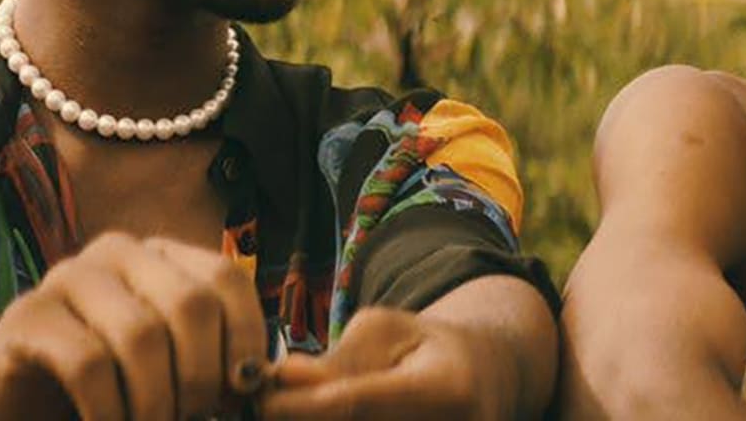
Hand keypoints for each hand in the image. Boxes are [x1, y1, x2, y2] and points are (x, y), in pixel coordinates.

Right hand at [0, 232, 268, 420]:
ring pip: (142, 335)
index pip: (225, 278)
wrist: (3, 399)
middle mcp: (118, 254)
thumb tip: (281, 380)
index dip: (247, 337)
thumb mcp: (168, 371)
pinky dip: (110, 410)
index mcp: (161, 257)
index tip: (241, 393)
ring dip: (157, 402)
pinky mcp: (27, 318)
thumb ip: (218, 369)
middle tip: (192, 420)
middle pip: (191, 303)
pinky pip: (88, 362)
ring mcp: (68, 278)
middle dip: (203, 377)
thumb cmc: (101, 388)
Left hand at [260, 306, 508, 420]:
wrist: (486, 384)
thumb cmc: (427, 350)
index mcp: (446, 390)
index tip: (259, 397)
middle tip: (270, 406)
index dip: (298, 408)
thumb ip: (338, 358)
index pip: (354, 406)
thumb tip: (282, 378)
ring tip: (300, 410)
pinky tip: (330, 418)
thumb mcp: (390, 332)